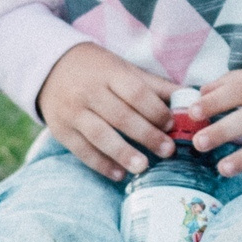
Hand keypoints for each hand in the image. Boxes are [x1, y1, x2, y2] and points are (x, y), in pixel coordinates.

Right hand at [38, 44, 174, 181]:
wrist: (50, 68)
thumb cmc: (98, 70)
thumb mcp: (123, 69)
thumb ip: (154, 85)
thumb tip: (191, 98)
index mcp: (109, 73)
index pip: (135, 92)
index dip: (155, 110)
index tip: (172, 125)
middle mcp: (89, 91)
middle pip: (120, 116)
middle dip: (146, 135)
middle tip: (168, 151)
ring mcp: (73, 112)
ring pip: (99, 135)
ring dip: (123, 153)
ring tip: (143, 167)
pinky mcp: (61, 130)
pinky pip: (82, 150)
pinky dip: (101, 164)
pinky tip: (118, 174)